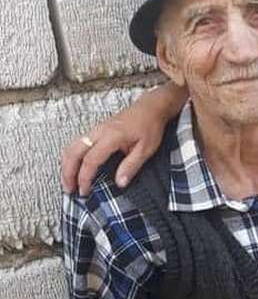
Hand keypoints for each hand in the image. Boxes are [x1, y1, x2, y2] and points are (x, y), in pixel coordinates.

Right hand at [61, 83, 186, 194]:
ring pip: (72, 147)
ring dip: (66, 165)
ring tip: (68, 182)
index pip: (90, 160)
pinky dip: (72, 157)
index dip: (84, 178)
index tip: (84, 191)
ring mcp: (96, 129)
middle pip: (73, 152)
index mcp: (111, 136)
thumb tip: (120, 183)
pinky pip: (77, 143)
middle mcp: (99, 131)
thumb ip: (131, 166)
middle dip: (67, 173)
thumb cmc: (150, 125)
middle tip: (69, 190)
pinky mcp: (97, 129)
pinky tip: (74, 167)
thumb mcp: (146, 149)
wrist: (151, 107)